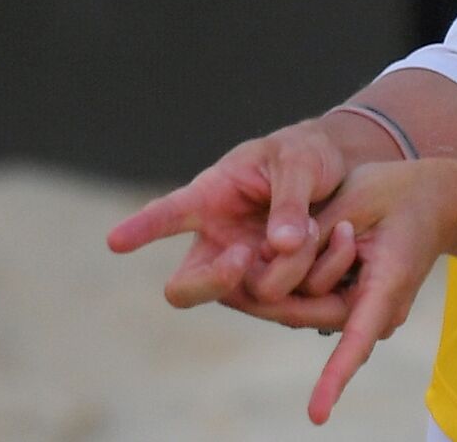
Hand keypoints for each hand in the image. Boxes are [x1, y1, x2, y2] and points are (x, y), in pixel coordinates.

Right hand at [106, 120, 350, 306]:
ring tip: (321, 227)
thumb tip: (280, 246)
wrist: (340, 172)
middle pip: (186, 286)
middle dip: (212, 280)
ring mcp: (245, 269)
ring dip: (289, 268)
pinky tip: (338, 242)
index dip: (142, 228)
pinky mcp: (278, 285)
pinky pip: (288, 300)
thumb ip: (289, 200)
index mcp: (210, 199)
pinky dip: (315, 280)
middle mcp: (217, 242)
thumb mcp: (300, 163)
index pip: (168, 214)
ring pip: (248, 295)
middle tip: (242, 256)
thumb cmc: (306, 155)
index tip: (116, 240)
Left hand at [220, 160, 455, 423]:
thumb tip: (274, 263)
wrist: (432, 199)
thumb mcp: (355, 198)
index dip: (336, 376)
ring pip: (302, 301)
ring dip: (292, 266)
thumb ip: (315, 233)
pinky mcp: (352, 304)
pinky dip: (294, 276)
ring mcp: (366, 311)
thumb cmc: (397, 194)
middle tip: (244, 250)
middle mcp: (377, 310)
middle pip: (305, 311)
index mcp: (387, 285)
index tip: (317, 415)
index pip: (358, 338)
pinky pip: (310, 298)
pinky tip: (280, 253)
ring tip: (321, 222)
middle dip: (272, 284)